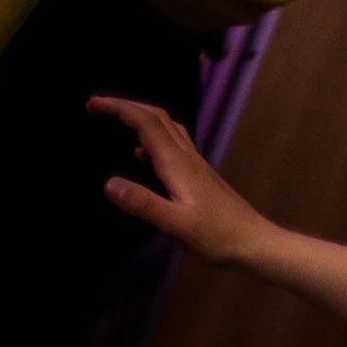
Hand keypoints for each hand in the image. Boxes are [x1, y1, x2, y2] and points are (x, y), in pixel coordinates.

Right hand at [89, 96, 270, 265]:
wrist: (254, 243)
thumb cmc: (218, 235)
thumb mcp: (176, 223)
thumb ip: (143, 204)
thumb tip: (108, 183)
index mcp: (179, 163)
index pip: (147, 123)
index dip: (120, 107)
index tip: (92, 103)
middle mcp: (188, 157)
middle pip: (158, 118)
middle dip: (127, 106)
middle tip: (96, 106)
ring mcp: (195, 166)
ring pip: (167, 129)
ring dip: (140, 119)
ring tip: (114, 121)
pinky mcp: (198, 177)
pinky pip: (172, 147)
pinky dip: (152, 141)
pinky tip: (140, 156)